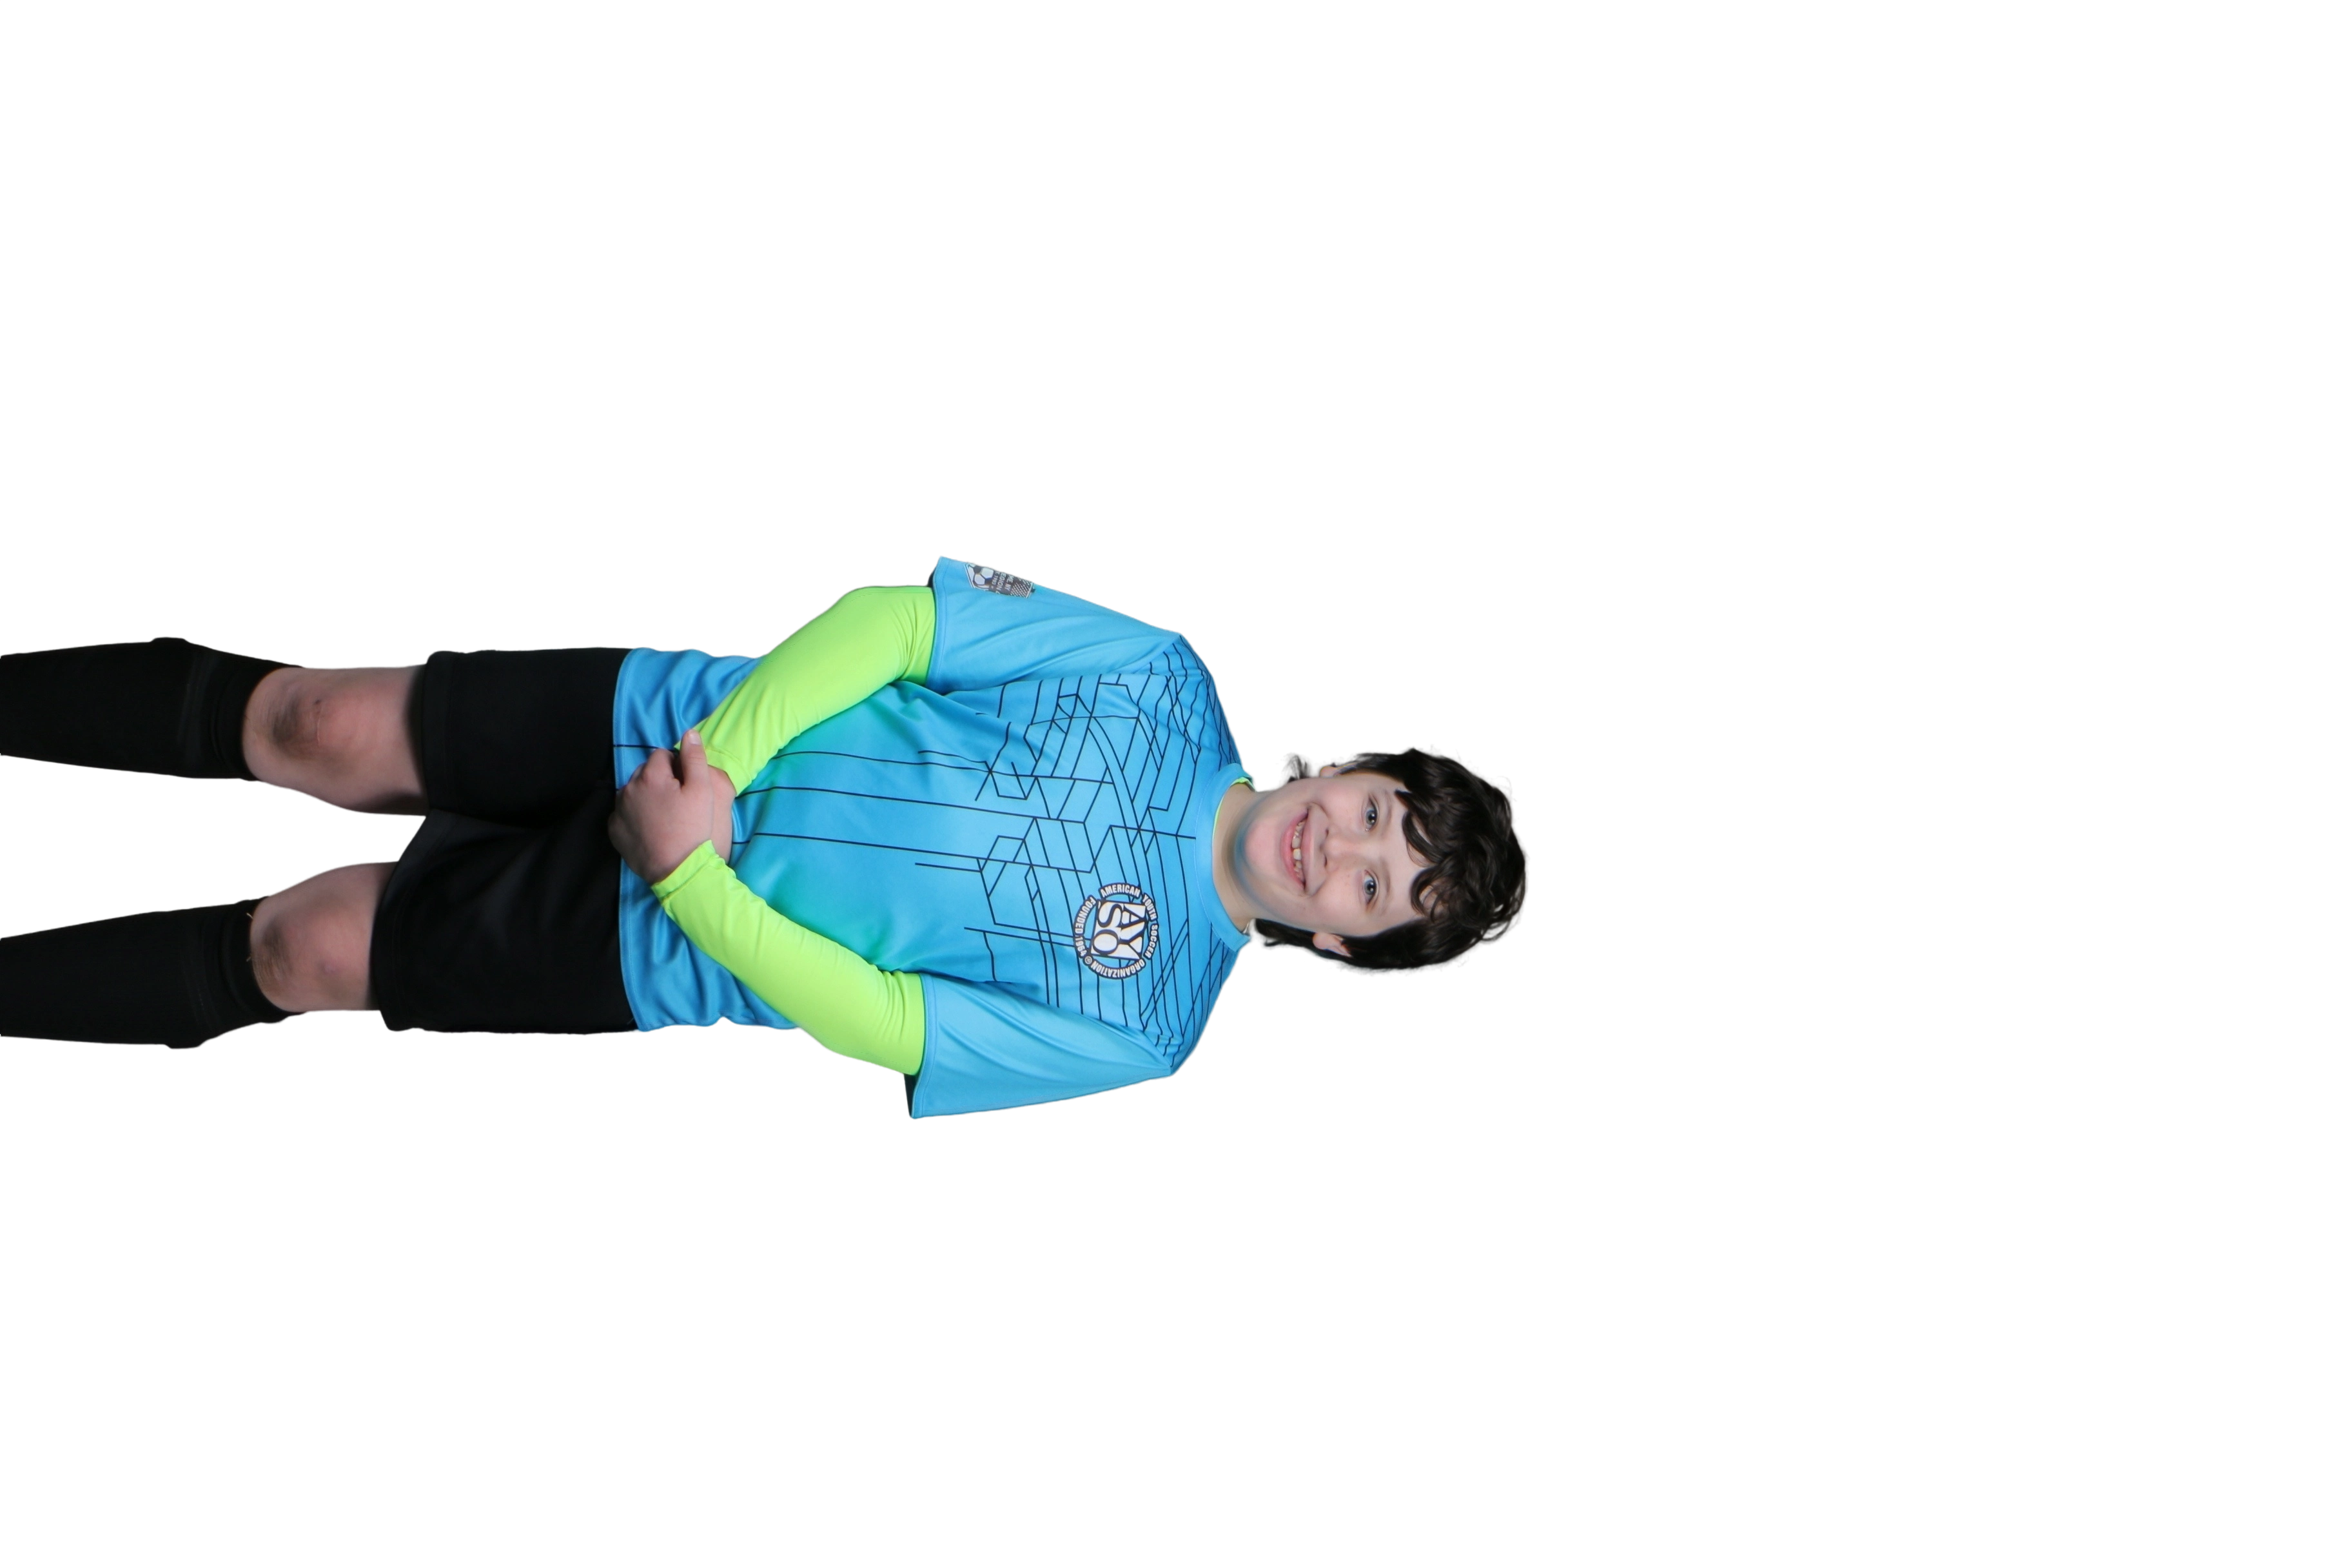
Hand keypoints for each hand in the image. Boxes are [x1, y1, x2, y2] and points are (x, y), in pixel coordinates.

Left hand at [608, 729, 735, 883]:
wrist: (678, 870)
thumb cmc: (694, 829)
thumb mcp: (703, 791)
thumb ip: (695, 758)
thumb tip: (688, 733)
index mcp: (650, 775)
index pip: (662, 755)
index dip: (678, 767)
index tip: (686, 786)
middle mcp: (628, 788)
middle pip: (646, 772)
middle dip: (660, 780)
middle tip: (677, 802)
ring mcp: (618, 810)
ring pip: (633, 791)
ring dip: (646, 796)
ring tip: (664, 815)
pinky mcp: (614, 829)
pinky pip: (624, 812)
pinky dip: (635, 815)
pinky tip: (650, 827)